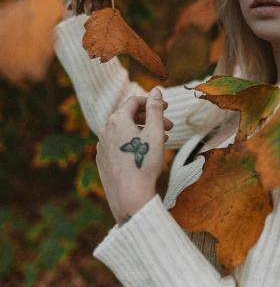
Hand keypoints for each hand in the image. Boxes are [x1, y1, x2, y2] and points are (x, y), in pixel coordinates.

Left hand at [96, 88, 173, 225]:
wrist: (129, 196)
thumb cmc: (144, 163)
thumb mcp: (155, 132)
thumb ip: (155, 108)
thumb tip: (156, 90)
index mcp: (117, 120)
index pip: (135, 102)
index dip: (153, 102)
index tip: (168, 108)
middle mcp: (105, 130)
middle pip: (129, 117)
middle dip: (151, 119)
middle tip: (170, 127)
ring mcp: (102, 146)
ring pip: (124, 132)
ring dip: (143, 132)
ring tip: (161, 141)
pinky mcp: (102, 161)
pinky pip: (119, 145)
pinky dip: (133, 144)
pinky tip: (145, 153)